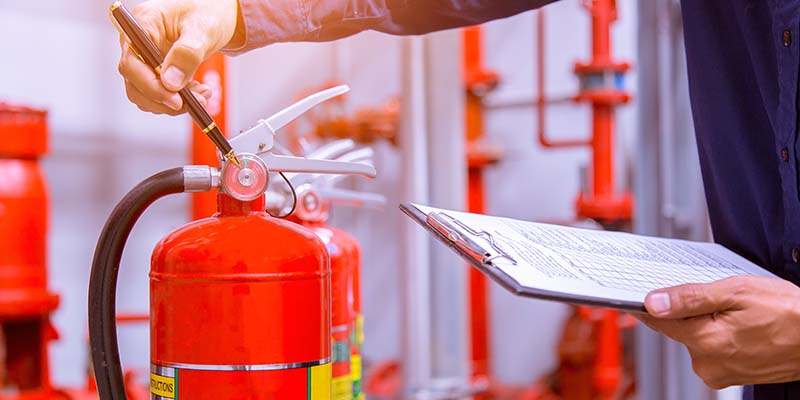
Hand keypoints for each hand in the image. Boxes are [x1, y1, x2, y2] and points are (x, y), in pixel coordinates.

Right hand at [116, 0, 238, 114]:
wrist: (215, 14)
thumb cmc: (207, 12)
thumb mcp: (203, 29)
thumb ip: (187, 53)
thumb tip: (171, 83)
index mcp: (142, 24)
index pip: (132, 63)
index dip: (151, 87)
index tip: (176, 100)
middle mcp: (136, 43)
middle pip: (135, 84)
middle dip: (166, 99)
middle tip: (198, 102)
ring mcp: (144, 58)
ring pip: (146, 94)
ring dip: (174, 103)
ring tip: (203, 95)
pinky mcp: (155, 70)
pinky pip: (159, 93)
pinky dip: (179, 99)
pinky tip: (199, 92)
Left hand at [637, 276, 799, 388]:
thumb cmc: (790, 313)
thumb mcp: (737, 292)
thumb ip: (690, 298)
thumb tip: (654, 302)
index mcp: (706, 341)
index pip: (658, 320)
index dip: (647, 303)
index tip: (634, 293)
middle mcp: (708, 363)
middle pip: (679, 328)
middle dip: (689, 310)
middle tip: (714, 295)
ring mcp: (720, 373)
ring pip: (697, 338)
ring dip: (707, 322)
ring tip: (737, 312)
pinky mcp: (731, 376)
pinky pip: (713, 349)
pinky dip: (720, 334)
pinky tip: (740, 325)